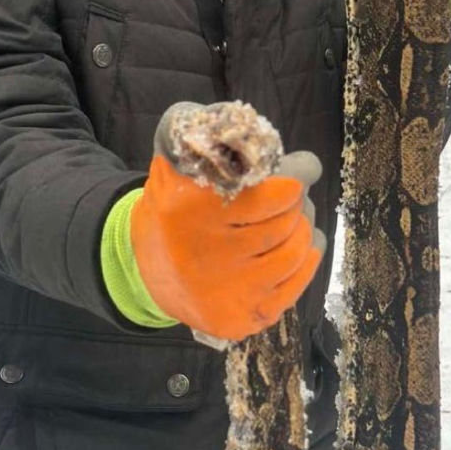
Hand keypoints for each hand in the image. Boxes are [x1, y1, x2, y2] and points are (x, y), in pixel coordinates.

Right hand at [130, 140, 324, 342]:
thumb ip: (204, 139)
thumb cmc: (171, 213)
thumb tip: (257, 132)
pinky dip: (306, 261)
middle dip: (298, 203)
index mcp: (191, 209)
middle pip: (288, 221)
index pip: (274, 194)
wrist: (144, 275)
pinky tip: (300, 247)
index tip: (301, 171)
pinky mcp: (246, 317)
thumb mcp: (173, 168)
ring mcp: (231, 291)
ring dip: (303, 230)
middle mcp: (210, 254)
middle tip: (294, 196)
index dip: (297, 176)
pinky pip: (297, 283)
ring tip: (293, 221)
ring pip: (296, 251)